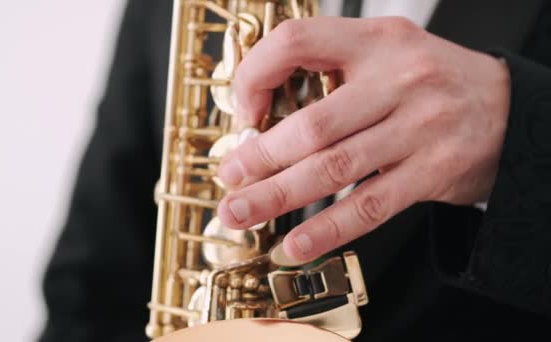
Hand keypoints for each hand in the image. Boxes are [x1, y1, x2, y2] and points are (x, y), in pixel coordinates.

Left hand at [216, 17, 509, 261]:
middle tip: (230, 180)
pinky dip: (328, 229)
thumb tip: (264, 114)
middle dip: (259, 158)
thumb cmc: (434, 83)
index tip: (244, 112)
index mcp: (376, 41)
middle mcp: (397, 80)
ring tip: (242, 213)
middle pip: (311, 124)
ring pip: (333, 168)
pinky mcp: (432, 172)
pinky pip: (370, 206)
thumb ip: (332, 72)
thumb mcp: (386, 54)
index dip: (257, 75)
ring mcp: (418, 128)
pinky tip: (298, 243)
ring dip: (279, 196)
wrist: (510, 110)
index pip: (298, 42)